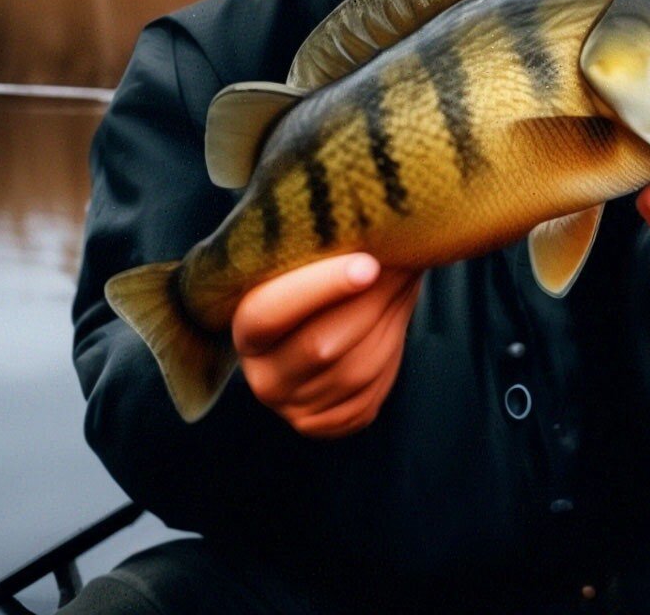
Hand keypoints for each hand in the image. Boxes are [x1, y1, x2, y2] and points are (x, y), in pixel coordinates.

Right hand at [231, 254, 423, 437]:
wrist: (311, 326)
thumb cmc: (308, 279)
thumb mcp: (300, 262)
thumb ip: (324, 248)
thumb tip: (375, 225)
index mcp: (243, 329)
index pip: (271, 312)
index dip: (320, 288)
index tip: (369, 263)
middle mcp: (262, 377)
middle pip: (321, 346)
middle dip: (373, 302)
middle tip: (405, 262)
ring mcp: (292, 408)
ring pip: (356, 370)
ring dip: (392, 322)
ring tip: (407, 280)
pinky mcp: (324, 424)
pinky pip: (370, 395)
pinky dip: (392, 354)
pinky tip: (395, 320)